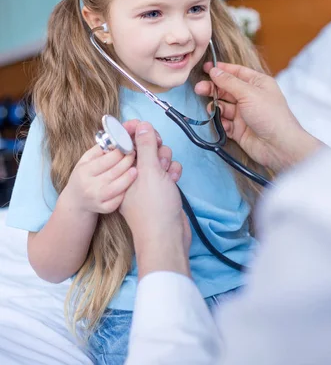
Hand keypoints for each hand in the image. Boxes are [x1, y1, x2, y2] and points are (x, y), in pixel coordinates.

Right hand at [63, 143, 136, 214]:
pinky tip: (132, 183)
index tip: (129, 145)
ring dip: (130, 176)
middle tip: (136, 154)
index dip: (121, 151)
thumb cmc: (84, 175)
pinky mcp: (105, 209)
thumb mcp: (86, 160)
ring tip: (136, 168)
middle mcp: (89, 186)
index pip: (107, 159)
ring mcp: (97, 198)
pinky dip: (127, 190)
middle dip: (128, 161)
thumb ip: (100, 149)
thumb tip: (116, 137)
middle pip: (115, 172)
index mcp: (84, 171)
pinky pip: (119, 199)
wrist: (76, 201)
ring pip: (119, 186)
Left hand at [120, 122, 190, 278]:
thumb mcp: (149, 172)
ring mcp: (147, 184)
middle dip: (157, 150)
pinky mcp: (161, 191)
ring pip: (158, 160)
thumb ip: (146, 147)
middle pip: (145, 149)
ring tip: (168, 174)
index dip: (139, 134)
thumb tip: (141, 125)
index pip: (128, 143)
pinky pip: (166, 173)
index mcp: (122, 172)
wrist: (167, 239)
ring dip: (166, 161)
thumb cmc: (154, 207)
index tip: (150, 131)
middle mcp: (133, 176)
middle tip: (160, 158)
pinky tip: (174, 180)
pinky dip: (172, 173)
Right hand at [195, 62, 321, 173]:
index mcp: (258, 84)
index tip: (206, 67)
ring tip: (212, 109)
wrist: (279, 146)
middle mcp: (251, 97)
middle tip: (199, 89)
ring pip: (224, 106)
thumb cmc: (270, 115)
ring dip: (216, 107)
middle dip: (213, 88)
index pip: (237, 72)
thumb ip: (229, 82)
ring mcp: (245, 114)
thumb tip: (214, 71)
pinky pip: (225, 123)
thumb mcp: (249, 93)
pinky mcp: (239, 129)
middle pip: (227, 89)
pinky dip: (221, 122)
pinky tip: (224, 124)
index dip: (221, 70)